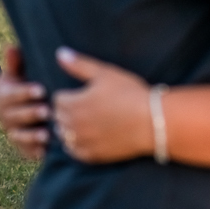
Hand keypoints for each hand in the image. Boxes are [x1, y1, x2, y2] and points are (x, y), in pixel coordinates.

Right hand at [0, 46, 50, 160]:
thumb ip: (17, 62)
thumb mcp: (21, 72)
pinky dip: (36, 151)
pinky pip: (26, 150)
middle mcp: (5, 115)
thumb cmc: (30, 83)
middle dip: (30, 114)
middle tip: (47, 111)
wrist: (31, 106)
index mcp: (4, 95)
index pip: (11, 95)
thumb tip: (11, 46)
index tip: (41, 90)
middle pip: (14, 116)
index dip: (25, 93)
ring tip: (47, 133)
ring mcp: (14, 131)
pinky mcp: (23, 145)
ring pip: (20, 135)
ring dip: (32, 135)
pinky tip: (47, 150)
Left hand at [52, 48, 154, 163]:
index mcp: (72, 104)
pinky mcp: (91, 155)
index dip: (70, 94)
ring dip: (72, 128)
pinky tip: (92, 136)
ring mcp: (81, 142)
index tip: (85, 93)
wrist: (153, 122)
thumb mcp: (106, 73)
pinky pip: (74, 151)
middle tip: (89, 106)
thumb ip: (79, 64)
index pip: (57, 99)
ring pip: (64, 135)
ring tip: (91, 121)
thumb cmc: (131, 94)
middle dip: (69, 111)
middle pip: (58, 117)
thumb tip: (60, 53)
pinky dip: (79, 144)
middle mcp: (71, 125)